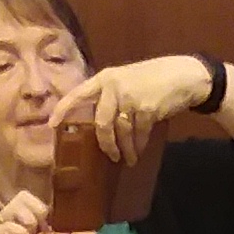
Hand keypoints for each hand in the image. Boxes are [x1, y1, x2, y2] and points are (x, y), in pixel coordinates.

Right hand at [0, 191, 62, 233]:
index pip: (28, 201)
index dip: (41, 211)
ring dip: (29, 223)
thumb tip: (66, 232)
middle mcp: (4, 224)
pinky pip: (6, 227)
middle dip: (37, 213)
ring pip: (13, 207)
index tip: (47, 232)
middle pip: (21, 198)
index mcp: (16, 226)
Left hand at [53, 55, 211, 162]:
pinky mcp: (147, 109)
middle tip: (110, 156)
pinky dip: (139, 145)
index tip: (51, 125)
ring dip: (125, 149)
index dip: (63, 109)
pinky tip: (139, 151)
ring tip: (129, 159)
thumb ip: (111, 97)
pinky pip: (138, 134)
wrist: (183, 75)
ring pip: (121, 132)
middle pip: (101, 123)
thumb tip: (99, 126)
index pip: (78, 94)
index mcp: (105, 78)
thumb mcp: (126, 81)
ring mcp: (130, 97)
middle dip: (105, 144)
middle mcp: (114, 86)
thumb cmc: (153, 79)